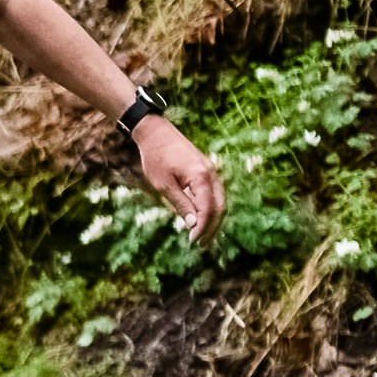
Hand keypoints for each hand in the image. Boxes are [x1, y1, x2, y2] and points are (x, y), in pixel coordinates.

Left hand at [138, 120, 224, 244]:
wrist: (156, 133)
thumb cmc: (156, 157)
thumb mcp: (164, 184)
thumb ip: (181, 204)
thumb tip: (194, 224)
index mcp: (202, 177)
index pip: (209, 209)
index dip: (203, 228)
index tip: (193, 241)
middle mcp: (212, 174)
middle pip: (220, 207)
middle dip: (212, 227)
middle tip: (200, 244)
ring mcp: (211, 172)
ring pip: (219, 201)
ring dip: (212, 219)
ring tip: (201, 236)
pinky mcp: (206, 171)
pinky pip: (213, 193)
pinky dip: (209, 208)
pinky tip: (199, 219)